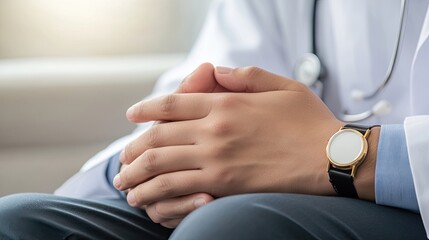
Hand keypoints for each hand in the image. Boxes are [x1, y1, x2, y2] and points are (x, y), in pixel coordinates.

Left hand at [115, 66, 345, 207]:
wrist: (332, 158)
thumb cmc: (310, 122)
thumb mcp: (282, 86)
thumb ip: (245, 76)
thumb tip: (215, 70)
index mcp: (226, 103)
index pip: (172, 104)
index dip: (146, 108)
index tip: (131, 115)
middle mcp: (215, 131)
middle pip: (157, 138)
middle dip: (133, 150)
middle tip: (121, 161)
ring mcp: (217, 160)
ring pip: (161, 167)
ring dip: (137, 177)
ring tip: (125, 184)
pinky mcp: (224, 186)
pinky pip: (178, 190)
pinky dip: (156, 195)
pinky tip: (147, 201)